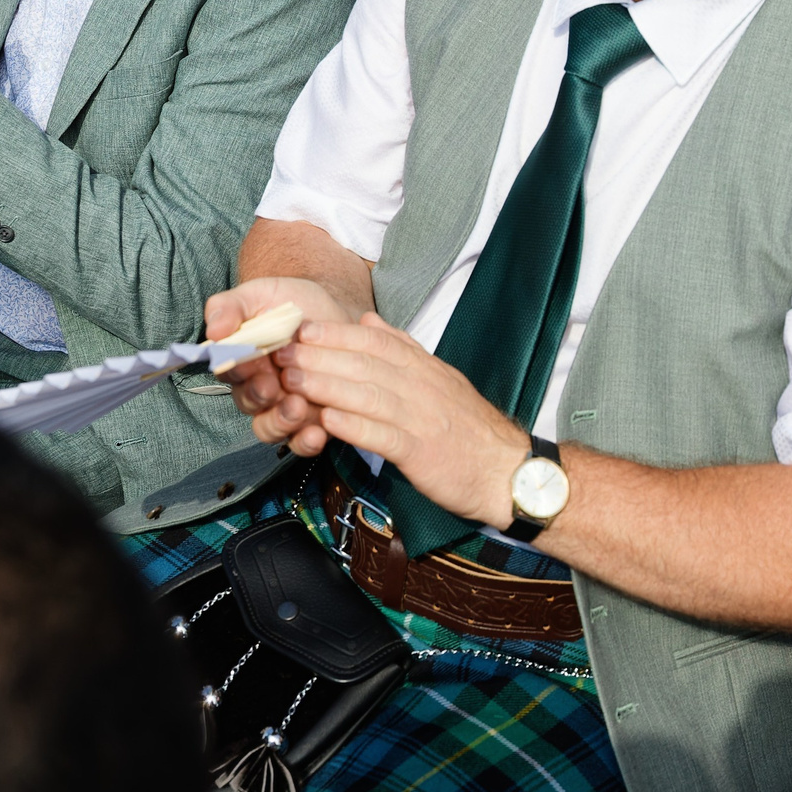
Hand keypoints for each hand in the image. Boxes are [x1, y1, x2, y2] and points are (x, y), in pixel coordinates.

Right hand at [207, 275, 362, 449]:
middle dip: (258, 398)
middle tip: (272, 387)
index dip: (235, 370)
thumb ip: (231, 307)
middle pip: (248, 403)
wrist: (338, 310)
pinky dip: (306, 442)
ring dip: (280, 422)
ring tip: (297, 408)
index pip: (228, 370)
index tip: (248, 365)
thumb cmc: (293, 303)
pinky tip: (317, 434)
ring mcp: (284, 407)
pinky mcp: (312, 420)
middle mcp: (258, 388)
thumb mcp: (260, 294)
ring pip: (270, 428)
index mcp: (241, 360)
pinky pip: (302, 441)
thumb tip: (214, 331)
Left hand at [269, 311, 526, 523]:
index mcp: (424, 368)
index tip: (303, 329)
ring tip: (294, 382)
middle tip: (283, 353)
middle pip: (366, 364)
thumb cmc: (468, 428)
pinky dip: (355, 427)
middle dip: (321, 356)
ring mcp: (422, 419)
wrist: (508, 471)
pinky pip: (383, 436)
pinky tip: (328, 421)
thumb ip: (403, 348)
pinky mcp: (422, 453)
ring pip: (369, 395)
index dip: (337, 333)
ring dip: (329, 387)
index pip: (376, 341)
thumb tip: (368, 320)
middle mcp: (422, 387)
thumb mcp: (440, 377)